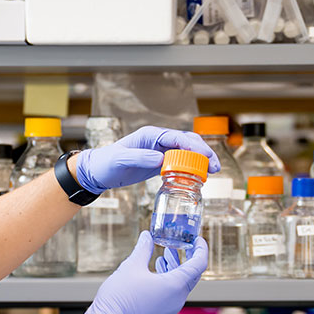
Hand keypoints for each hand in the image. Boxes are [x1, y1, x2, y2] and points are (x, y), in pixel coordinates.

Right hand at [73, 231, 206, 313]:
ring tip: (166, 252)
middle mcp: (177, 298)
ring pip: (182, 283)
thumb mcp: (132, 266)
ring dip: (177, 267)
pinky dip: (170, 278)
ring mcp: (170, 307)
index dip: (201, 249)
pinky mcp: (162, 312)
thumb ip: (143, 248)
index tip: (197, 239)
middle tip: (183, 243)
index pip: (199, 264)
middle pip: (192, 274)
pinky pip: (173, 292)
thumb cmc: (120, 297)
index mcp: (175, 286)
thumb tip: (147, 236)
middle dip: (188, 256)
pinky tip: (157, 268)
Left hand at [74, 125, 221, 193]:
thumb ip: (140, 158)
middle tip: (215, 167)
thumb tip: (161, 160)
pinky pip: (179, 164)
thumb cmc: (106, 163)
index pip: (178, 137)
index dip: (194, 146)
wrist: (98, 172)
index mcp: (151, 135)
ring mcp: (160, 152)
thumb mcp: (121, 160)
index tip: (206, 156)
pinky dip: (190, 169)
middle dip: (203, 153)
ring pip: (186, 153)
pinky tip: (198, 178)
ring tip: (212, 172)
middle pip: (187, 143)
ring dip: (200, 161)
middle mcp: (158, 141)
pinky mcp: (159, 164)